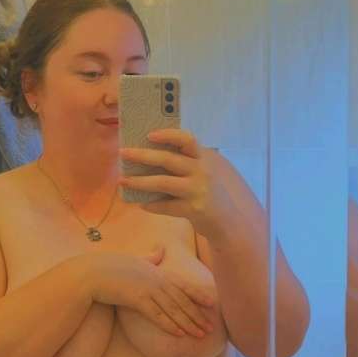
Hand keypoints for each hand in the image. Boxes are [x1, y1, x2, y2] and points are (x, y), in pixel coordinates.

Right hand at [90, 247, 215, 337]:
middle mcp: (156, 279)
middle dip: (197, 315)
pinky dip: (170, 325)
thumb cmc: (110, 266)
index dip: (198, 294)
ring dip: (188, 324)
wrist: (91, 273)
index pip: (182, 284)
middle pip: (182, 300)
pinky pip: (157, 315)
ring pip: (173, 309)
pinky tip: (180, 334)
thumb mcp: (134, 259)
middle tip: (211, 328)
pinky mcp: (137, 299)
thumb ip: (150, 257)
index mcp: (157, 271)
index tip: (212, 303)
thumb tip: (160, 250)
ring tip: (201, 335)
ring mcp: (147, 289)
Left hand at [118, 130, 232, 236]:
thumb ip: (193, 162)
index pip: (187, 140)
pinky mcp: (193, 209)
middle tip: (123, 153)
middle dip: (142, 156)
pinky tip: (142, 204)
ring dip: (139, 182)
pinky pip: (166, 206)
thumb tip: (158, 156)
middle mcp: (202, 171)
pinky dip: (152, 205)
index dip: (168, 135)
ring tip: (123, 181)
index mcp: (205, 158)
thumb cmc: (220, 193)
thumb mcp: (213, 170)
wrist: (234, 221)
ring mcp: (197, 190)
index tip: (149, 135)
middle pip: (167, 159)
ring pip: (162, 183)